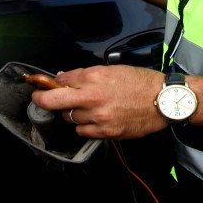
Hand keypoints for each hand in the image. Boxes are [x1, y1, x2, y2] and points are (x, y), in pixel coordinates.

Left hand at [31, 65, 166, 139]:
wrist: (164, 101)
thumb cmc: (141, 83)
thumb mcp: (112, 70)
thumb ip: (85, 75)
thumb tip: (64, 78)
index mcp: (95, 76)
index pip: (60, 80)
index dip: (49, 82)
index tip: (41, 84)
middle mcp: (93, 96)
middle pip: (52, 101)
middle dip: (41, 99)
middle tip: (39, 98)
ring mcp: (99, 116)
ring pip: (68, 118)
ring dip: (71, 113)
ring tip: (86, 107)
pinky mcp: (106, 132)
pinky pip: (82, 131)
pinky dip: (84, 126)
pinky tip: (95, 119)